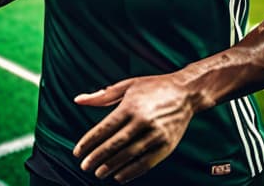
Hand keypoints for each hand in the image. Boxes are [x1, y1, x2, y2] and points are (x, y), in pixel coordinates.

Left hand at [73, 74, 194, 182]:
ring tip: (98, 173)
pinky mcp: (167, 146)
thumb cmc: (153, 86)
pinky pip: (146, 163)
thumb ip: (102, 95)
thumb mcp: (127, 85)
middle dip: (97, 157)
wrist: (186, 93)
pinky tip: (118, 176)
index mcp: (131, 105)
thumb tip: (78, 100)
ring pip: (129, 156)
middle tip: (84, 166)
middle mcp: (143, 120)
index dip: (89, 142)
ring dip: (111, 166)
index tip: (77, 152)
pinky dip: (131, 172)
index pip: (105, 128)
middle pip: (115, 144)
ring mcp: (156, 135)